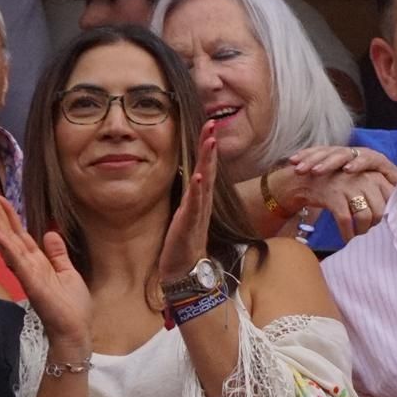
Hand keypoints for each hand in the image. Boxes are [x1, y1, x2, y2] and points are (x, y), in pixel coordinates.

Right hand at [0, 193, 91, 350]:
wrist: (75, 330)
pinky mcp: (31, 283)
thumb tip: (50, 233)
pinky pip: (17, 263)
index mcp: (38, 261)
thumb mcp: (68, 272)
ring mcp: (28, 273)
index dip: (9, 215)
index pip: (19, 233)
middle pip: (10, 234)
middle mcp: (29, 265)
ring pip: (9, 244)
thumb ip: (57, 254)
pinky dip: (7, 248)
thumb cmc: (72, 306)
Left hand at [158, 122, 217, 280]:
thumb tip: (189, 178)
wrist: (184, 272)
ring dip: (207, 161)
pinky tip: (199, 177)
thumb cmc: (184, 244)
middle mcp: (202, 204)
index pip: (206, 168)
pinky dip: (198, 191)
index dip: (207, 147)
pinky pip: (194, 206)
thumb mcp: (186, 214)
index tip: (209, 125)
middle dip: (210, 146)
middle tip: (212, 124)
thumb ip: (190, 197)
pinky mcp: (189, 226)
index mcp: (200, 200)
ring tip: (209, 142)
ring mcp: (197, 214)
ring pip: (204, 183)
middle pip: (209, 169)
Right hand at [283, 145, 396, 239]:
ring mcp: (349, 186)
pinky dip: (348, 234)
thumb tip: (396, 216)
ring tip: (358, 237)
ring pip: (365, 217)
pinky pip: (346, 221)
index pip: (392, 198)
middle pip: (381, 211)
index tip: (383, 224)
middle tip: (368, 232)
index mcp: (375, 175)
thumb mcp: (360, 183)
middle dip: (375, 226)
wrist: (306, 179)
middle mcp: (365, 178)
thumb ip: (378, 193)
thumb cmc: (339, 186)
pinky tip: (346, 239)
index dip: (390, 214)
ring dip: (362, 232)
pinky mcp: (334, 196)